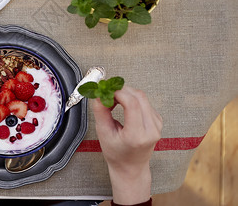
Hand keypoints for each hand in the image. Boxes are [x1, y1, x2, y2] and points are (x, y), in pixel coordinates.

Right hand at [91, 86, 161, 204]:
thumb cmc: (116, 153)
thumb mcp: (103, 133)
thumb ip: (101, 111)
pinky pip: (145, 102)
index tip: (106, 90)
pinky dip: (132, 99)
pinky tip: (122, 105)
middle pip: (139, 97)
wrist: (130, 166)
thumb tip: (100, 93)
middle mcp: (151, 130)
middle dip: (122, 90)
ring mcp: (157, 125)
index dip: (118, 92)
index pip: (132, 104)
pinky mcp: (157, 121)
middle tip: (108, 92)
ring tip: (113, 100)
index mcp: (137, 135)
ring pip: (142, 97)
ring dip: (126, 93)